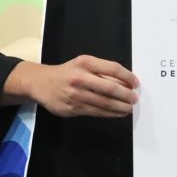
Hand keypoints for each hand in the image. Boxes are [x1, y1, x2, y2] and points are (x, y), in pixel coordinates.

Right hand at [10, 55, 138, 117]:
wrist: (41, 83)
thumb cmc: (66, 73)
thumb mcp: (82, 64)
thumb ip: (101, 71)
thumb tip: (125, 82)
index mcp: (85, 63)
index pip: (112, 68)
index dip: (127, 76)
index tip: (135, 82)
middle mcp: (80, 78)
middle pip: (110, 88)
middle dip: (126, 95)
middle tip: (134, 98)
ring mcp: (76, 95)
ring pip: (105, 103)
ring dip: (121, 107)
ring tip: (129, 108)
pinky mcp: (73, 108)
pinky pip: (96, 112)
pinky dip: (110, 113)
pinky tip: (117, 113)